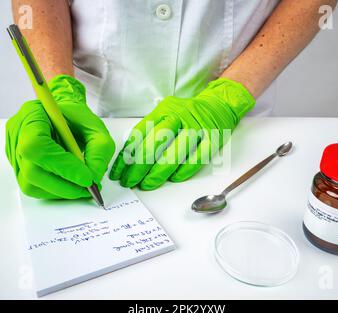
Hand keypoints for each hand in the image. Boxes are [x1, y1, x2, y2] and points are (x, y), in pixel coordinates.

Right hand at [6, 75, 114, 198]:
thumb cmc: (76, 119)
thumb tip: (94, 176)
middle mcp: (18, 134)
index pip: (38, 145)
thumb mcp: (96, 127)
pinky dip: (55, 191)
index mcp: (32, 114)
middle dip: (64, 185)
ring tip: (81, 188)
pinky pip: (33, 187)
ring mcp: (14, 152)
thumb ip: (100, 149)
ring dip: (60, 191)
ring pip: (31, 184)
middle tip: (88, 189)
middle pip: (32, 170)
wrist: (64, 117)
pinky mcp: (18, 168)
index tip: (87, 178)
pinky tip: (70, 184)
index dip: (62, 166)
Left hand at [109, 78, 254, 189]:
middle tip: (130, 181)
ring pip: (174, 154)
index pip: (140, 133)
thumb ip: (149, 130)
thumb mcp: (165, 113)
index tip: (119, 171)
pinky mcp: (213, 140)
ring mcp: (197, 128)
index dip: (127, 155)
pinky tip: (173, 179)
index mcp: (164, 110)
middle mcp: (180, 117)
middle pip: (155, 144)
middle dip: (139, 166)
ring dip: (158, 172)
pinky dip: (183, 171)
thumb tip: (129, 157)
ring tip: (147, 184)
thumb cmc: (187, 113)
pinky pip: (196, 159)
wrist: (218, 105)